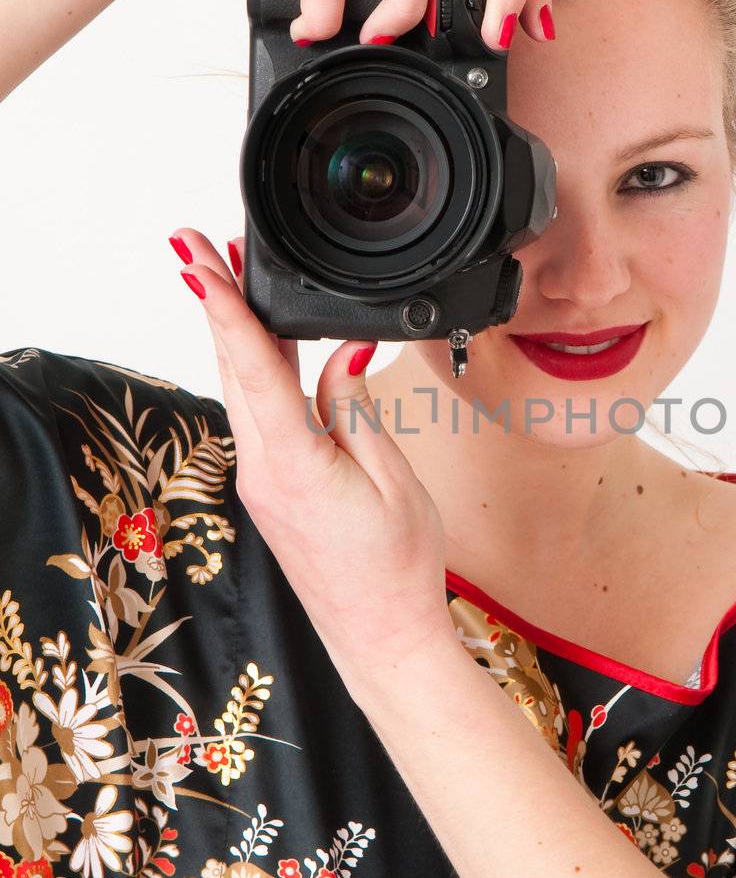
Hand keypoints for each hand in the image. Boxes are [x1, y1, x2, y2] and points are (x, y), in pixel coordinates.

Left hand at [168, 225, 454, 692]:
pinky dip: (256, 369)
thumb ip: (355, 410)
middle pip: (232, 367)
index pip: (250, 366)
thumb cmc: (396, 568)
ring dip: (234, 331)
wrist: (379, 637)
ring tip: (231, 276)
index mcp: (293, 463)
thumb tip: (340, 354)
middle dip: (216, 300)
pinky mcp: (270, 488)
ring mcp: (260, 481)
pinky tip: (266, 344)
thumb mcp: (391, 479)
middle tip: (200, 241)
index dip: (224, 305)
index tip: (196, 259)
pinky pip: (258, 414)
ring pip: (241, 389)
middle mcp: (262, 470)